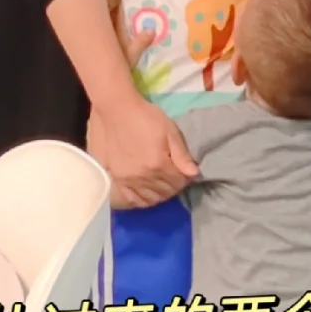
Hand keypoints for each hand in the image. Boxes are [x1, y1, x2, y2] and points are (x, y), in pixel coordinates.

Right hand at [89, 77, 197, 208]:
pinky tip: (147, 193)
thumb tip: (194, 174)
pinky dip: (143, 200)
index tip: (185, 172)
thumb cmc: (146, 117)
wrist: (117, 111)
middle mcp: (143, 176)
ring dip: (161, 194)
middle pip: (165, 192)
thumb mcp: (169, 131)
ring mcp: (128, 180)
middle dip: (175, 187)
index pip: (178, 182)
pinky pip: (132, 199)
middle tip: (175, 177)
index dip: (185, 179)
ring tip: (163, 184)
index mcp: (158, 164)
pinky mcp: (116, 179)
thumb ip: (182, 155)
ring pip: (150, 198)